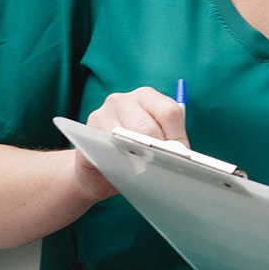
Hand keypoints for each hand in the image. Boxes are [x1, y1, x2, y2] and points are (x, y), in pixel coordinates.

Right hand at [76, 87, 188, 201]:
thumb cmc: (131, 157)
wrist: (96, 172)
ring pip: (128, 138)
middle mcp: (124, 99)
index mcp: (147, 97)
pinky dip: (120, 161)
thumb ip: (166, 143)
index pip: (169, 112)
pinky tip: (125, 168)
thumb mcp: (153, 147)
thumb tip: (181, 154)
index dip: (177, 138)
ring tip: (145, 170)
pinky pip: (108, 147)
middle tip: (164, 168)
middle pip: (149, 128)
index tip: (181, 158)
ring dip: (140, 159)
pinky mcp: (87, 131)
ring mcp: (103, 112)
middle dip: (159, 152)